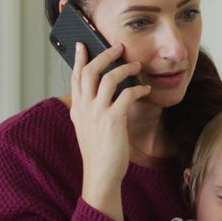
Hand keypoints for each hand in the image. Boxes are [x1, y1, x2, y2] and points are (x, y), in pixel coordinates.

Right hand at [69, 41, 151, 220]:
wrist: (101, 175)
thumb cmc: (100, 153)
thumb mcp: (88, 128)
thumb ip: (90, 110)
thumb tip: (101, 94)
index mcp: (77, 109)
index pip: (76, 77)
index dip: (79, 59)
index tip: (83, 45)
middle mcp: (84, 108)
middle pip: (90, 71)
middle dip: (104, 55)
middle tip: (118, 47)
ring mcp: (97, 113)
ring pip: (108, 78)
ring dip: (125, 67)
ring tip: (136, 64)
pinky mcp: (113, 120)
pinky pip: (126, 95)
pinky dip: (138, 88)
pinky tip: (145, 89)